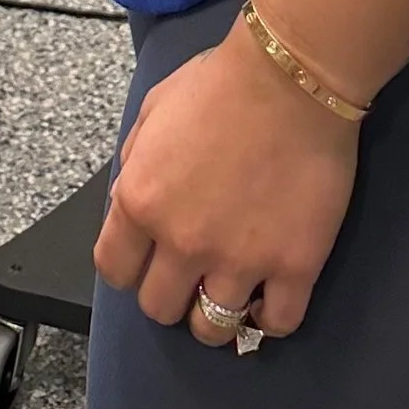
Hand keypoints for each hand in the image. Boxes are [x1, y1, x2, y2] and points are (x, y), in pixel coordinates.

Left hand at [95, 17, 360, 344]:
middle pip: (159, 308)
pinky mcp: (295, 267)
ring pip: (212, 328)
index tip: (145, 260)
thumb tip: (131, 202)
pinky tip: (269, 298)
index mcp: (140, 201)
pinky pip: (278, 324)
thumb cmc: (218, 85)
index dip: (128, 269)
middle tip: (188, 275)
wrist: (289, 80)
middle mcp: (182, 241)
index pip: (114, 270)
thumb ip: (135, 165)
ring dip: (215, 315)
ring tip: (226, 293)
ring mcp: (240, 260)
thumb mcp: (150, 113)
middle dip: (169, 294)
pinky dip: (270, 319)